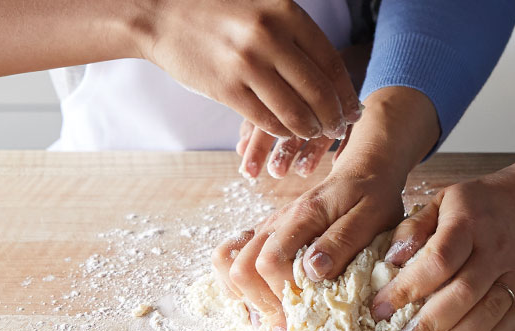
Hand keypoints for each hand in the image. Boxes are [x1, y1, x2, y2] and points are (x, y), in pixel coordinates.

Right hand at [136, 0, 359, 139]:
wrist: (162, 14)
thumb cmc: (217, 13)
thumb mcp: (263, 7)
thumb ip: (293, 33)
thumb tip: (330, 74)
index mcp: (286, 13)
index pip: (330, 62)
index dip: (345, 91)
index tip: (352, 107)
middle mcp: (270, 37)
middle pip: (318, 90)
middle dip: (334, 116)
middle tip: (339, 128)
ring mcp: (247, 64)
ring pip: (295, 111)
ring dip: (310, 129)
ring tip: (315, 134)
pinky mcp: (225, 88)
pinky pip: (266, 120)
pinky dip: (282, 131)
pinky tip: (286, 133)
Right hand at [211, 87, 441, 330]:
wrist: (365, 170)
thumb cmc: (372, 196)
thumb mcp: (372, 217)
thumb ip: (342, 242)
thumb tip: (313, 271)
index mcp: (303, 217)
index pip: (271, 260)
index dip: (281, 294)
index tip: (299, 318)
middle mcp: (277, 222)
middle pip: (243, 266)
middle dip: (260, 303)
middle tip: (285, 327)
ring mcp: (268, 228)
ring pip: (231, 262)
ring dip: (245, 295)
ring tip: (270, 318)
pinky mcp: (266, 234)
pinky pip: (233, 256)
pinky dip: (238, 282)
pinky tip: (259, 300)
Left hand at [368, 169, 514, 330]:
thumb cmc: (480, 203)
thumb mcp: (442, 200)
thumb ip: (414, 229)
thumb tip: (390, 261)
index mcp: (468, 223)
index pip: (438, 261)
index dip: (408, 288)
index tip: (382, 307)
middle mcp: (496, 249)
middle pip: (463, 294)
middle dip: (428, 324)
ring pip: (487, 314)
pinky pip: (511, 325)